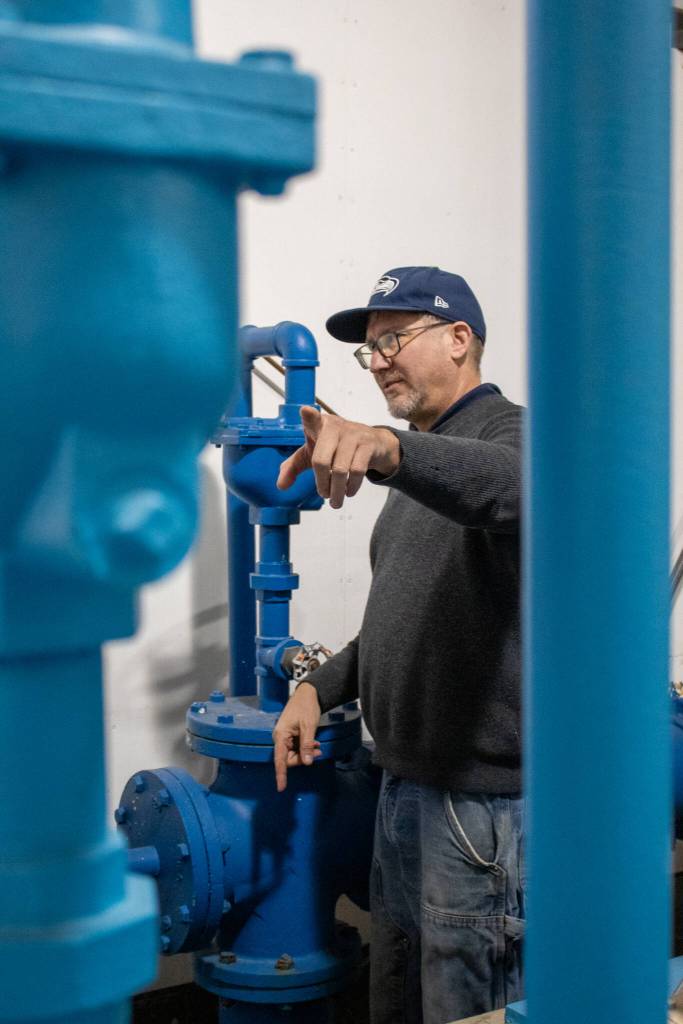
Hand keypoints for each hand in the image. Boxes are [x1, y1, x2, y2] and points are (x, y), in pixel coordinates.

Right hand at [272, 682, 322, 791]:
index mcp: (281, 735)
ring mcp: (286, 737)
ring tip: (318, 746)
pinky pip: (297, 748)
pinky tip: (314, 743)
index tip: (281, 787)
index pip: (280, 759)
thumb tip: (307, 761)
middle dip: (303, 759)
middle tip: (318, 753)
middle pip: (289, 759)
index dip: (281, 775)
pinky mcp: (291, 736)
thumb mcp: (309, 726)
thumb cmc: (306, 706)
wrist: (308, 694)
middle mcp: (281, 738)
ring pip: (294, 754)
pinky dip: (306, 748)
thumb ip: (307, 745)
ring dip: (306, 753)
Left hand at [276, 406, 399, 508]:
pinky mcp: (368, 444)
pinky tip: (349, 491)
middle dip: (321, 484)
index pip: (312, 418)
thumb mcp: (312, 453)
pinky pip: (357, 470)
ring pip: (340, 469)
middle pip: (321, 460)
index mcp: (317, 425)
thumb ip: (293, 467)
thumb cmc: (336, 446)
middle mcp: (334, 427)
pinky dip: (352, 486)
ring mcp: (353, 434)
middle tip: (324, 496)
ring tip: (335, 501)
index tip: (306, 411)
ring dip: (337, 490)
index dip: (309, 415)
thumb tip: (281, 486)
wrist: (373, 442)